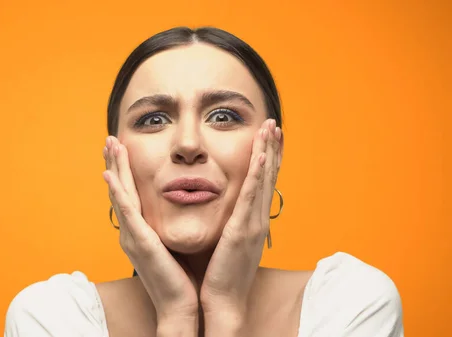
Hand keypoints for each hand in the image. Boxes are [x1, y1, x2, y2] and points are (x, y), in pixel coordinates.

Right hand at [103, 136, 199, 327]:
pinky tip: (110, 176)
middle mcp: (131, 231)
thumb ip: (169, 227)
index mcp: (140, 231)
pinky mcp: (139, 242)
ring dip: (113, 168)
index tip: (123, 148)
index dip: (124, 171)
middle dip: (115, 162)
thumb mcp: (172, 245)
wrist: (180, 306)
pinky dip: (117, 192)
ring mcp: (132, 236)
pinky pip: (126, 212)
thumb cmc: (181, 278)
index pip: (130, 194)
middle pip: (120, 189)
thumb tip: (179, 210)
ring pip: (120, 194)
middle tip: (111, 138)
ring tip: (110, 145)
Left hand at [199, 119, 281, 327]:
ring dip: (268, 153)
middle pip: (269, 177)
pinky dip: (258, 175)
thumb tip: (228, 214)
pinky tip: (260, 155)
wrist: (223, 303)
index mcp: (252, 222)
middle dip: (273, 149)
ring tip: (271, 128)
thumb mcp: (228, 244)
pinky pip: (251, 197)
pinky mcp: (242, 231)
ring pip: (264, 181)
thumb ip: (230, 226)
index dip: (268, 159)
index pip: (263, 184)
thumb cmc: (222, 276)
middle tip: (275, 123)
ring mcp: (252, 225)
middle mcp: (257, 220)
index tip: (270, 137)